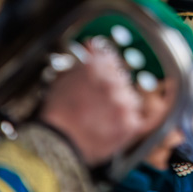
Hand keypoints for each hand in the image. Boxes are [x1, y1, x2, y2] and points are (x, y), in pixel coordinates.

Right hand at [39, 37, 147, 166]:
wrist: (57, 145)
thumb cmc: (57, 114)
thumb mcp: (63, 79)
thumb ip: (83, 61)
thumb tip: (92, 46)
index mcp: (97, 66)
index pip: (110, 59)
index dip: (104, 70)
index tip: (100, 78)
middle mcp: (114, 80)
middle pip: (121, 78)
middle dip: (112, 89)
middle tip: (96, 104)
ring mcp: (124, 102)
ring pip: (130, 98)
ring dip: (120, 105)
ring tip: (101, 118)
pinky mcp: (130, 123)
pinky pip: (136, 119)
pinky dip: (126, 123)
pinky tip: (110, 128)